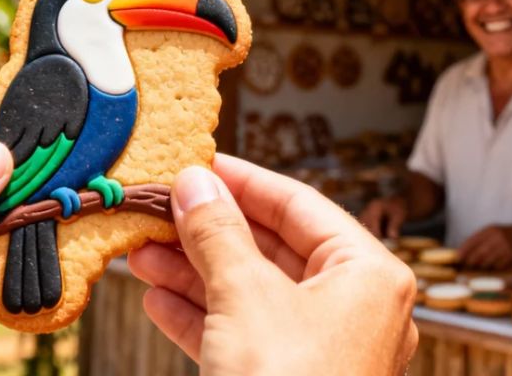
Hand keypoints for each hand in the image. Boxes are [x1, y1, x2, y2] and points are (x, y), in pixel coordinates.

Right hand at [128, 154, 417, 375]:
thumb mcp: (245, 299)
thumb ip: (217, 233)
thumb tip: (194, 182)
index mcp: (368, 275)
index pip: (301, 205)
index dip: (244, 181)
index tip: (199, 163)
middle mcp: (355, 307)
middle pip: (272, 248)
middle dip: (209, 230)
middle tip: (161, 208)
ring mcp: (324, 348)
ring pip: (252, 292)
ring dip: (195, 271)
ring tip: (143, 250)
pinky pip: (243, 333)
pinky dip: (200, 316)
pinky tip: (157, 297)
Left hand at [457, 225, 511, 269]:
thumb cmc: (505, 234)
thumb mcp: (492, 231)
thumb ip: (480, 239)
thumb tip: (463, 250)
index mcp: (490, 230)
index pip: (473, 240)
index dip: (464, 250)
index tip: (457, 256)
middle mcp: (497, 238)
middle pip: (479, 253)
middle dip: (470, 260)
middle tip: (465, 265)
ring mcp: (505, 248)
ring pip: (487, 261)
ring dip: (480, 265)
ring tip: (476, 266)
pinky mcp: (511, 256)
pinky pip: (497, 265)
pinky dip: (492, 267)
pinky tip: (490, 266)